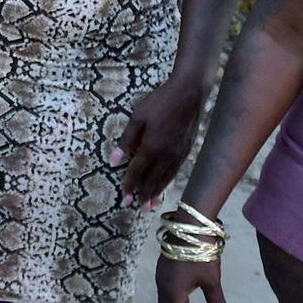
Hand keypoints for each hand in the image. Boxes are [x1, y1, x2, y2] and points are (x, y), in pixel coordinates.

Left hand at [110, 73, 202, 206]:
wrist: (188, 94)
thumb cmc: (159, 103)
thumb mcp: (137, 118)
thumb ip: (126, 141)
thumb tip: (113, 161)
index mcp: (151, 147)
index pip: (137, 172)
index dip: (129, 186)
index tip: (124, 199)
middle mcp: (166, 155)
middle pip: (152, 180)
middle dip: (143, 195)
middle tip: (136, 209)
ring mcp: (178, 154)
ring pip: (165, 179)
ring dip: (156, 193)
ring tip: (150, 206)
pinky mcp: (186, 151)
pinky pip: (174, 172)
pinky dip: (167, 183)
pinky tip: (164, 187)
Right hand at [155, 249, 234, 302]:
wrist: (190, 228)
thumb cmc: (202, 256)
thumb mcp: (212, 281)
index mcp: (173, 293)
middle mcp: (162, 287)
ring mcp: (160, 277)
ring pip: (164, 301)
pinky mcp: (162, 268)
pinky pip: (164, 290)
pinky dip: (174, 298)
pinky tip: (187, 292)